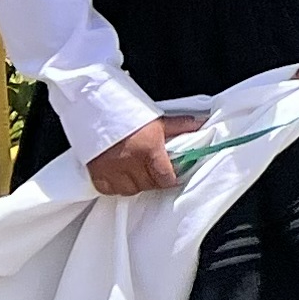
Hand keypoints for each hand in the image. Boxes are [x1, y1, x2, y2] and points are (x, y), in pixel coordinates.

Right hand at [86, 114, 201, 194]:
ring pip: (130, 190)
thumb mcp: (158, 120)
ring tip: (139, 172)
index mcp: (149, 150)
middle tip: (156, 170)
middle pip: (149, 185)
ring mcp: (111, 170)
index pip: (166, 178)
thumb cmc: (127, 113)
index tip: (173, 175)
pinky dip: (116, 186)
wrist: (95, 109)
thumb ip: (181, 126)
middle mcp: (130, 163)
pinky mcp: (96, 173)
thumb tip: (203, 124)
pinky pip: (109, 190)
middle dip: (155, 180)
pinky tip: (121, 176)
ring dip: (137, 184)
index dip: (171, 178)